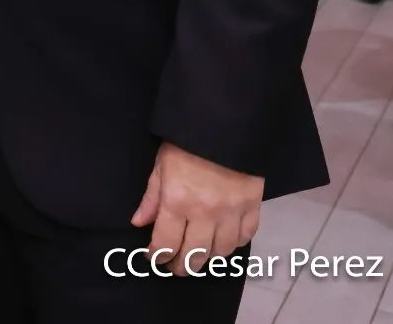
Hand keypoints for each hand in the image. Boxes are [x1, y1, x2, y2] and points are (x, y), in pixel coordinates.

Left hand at [131, 141, 262, 274]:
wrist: (224, 126)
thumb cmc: (185, 144)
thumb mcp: (161, 166)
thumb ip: (151, 198)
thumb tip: (139, 223)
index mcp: (177, 201)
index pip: (166, 243)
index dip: (158, 256)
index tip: (154, 257)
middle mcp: (205, 213)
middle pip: (194, 255)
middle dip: (182, 265)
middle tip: (175, 265)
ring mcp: (232, 213)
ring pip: (221, 252)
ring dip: (207, 259)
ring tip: (197, 257)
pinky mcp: (253, 208)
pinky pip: (244, 238)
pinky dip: (233, 245)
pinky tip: (223, 242)